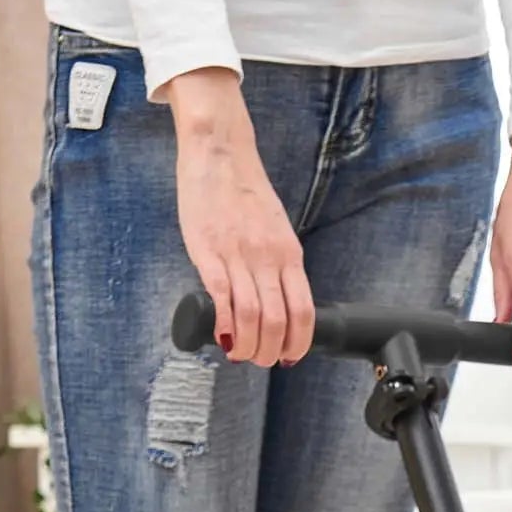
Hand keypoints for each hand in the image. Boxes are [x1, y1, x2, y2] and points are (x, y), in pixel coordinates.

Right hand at [168, 70, 314, 367]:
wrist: (220, 151)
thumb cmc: (245, 191)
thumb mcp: (276, 230)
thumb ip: (279, 264)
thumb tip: (277, 302)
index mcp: (289, 254)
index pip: (303, 311)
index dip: (298, 343)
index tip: (288, 356)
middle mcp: (268, 258)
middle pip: (277, 321)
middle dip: (269, 352)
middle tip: (259, 360)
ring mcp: (238, 255)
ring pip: (251, 316)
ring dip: (246, 346)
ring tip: (239, 354)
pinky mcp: (208, 250)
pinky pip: (222, 297)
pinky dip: (223, 325)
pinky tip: (221, 336)